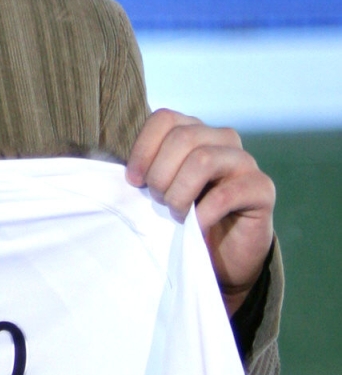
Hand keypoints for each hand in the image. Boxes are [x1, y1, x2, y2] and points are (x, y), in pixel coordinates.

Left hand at [125, 109, 274, 312]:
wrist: (220, 256)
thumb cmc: (182, 217)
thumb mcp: (158, 188)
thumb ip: (144, 170)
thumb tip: (112, 164)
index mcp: (194, 131)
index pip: (165, 118)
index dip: (143, 148)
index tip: (133, 181)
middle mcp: (222, 139)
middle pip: (183, 138)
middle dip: (160, 174)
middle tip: (156, 201)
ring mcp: (245, 162)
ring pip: (203, 160)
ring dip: (179, 192)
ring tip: (175, 213)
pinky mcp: (262, 189)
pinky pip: (227, 193)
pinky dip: (202, 214)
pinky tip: (194, 227)